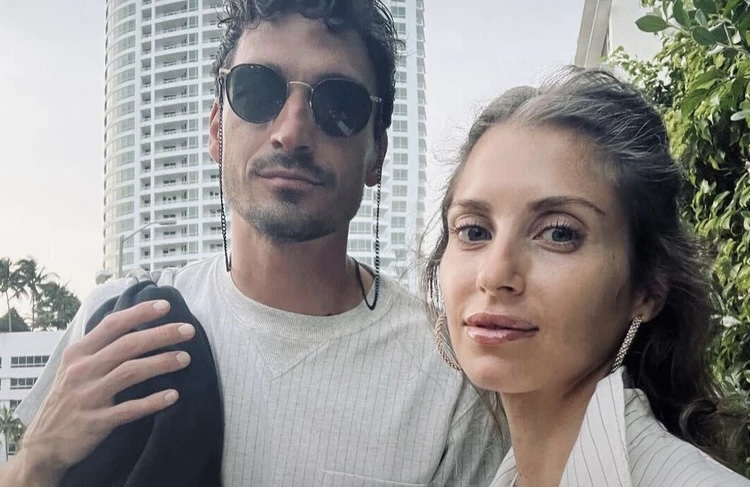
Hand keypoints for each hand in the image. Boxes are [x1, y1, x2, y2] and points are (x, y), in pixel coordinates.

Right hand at [19, 299, 194, 482]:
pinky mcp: (95, 422)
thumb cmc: (68, 398)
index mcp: (78, 353)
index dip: (140, 313)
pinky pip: (128, 409)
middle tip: (189, 330)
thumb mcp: (74, 367)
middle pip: (127, 345)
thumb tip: (135, 324)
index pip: (112, 324)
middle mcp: (82, 370)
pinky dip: (152, 402)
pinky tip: (173, 396)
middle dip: (161, 334)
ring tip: (185, 358)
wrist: (44, 444)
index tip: (165, 306)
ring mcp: (88, 396)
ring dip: (161, 363)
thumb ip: (100, 347)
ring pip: (130, 372)